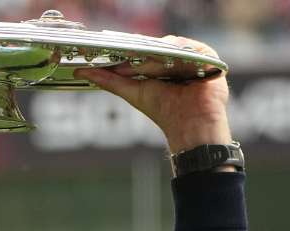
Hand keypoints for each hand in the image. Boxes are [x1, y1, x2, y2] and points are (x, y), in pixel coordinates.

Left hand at [76, 37, 230, 153]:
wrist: (190, 126)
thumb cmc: (165, 112)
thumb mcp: (132, 92)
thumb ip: (109, 80)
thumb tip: (82, 72)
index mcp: (159, 62)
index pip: (142, 48)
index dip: (129, 50)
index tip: (114, 53)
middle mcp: (175, 57)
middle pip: (157, 44)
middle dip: (141, 52)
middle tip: (127, 61)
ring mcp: (191, 56)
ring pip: (172, 45)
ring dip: (158, 55)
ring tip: (148, 70)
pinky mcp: (207, 57)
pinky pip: (192, 47)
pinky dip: (179, 51)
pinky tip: (168, 61)